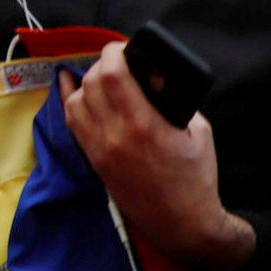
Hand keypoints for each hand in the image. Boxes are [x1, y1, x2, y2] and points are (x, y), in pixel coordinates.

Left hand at [61, 46, 252, 270]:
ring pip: (75, 101)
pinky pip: (72, 122)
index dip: (113, 53)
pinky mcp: (93, 160)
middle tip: (118, 63)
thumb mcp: (199, 131)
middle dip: (102, 65)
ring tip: (102, 79)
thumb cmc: (196, 177)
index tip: (123, 48)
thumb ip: (176, 103)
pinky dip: (72, 102)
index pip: (112, 75)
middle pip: (90, 83)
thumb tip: (157, 81)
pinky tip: (76, 90)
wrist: (181, 222)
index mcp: (145, 126)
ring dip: (86, 83)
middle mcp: (115, 135)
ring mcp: (100, 149)